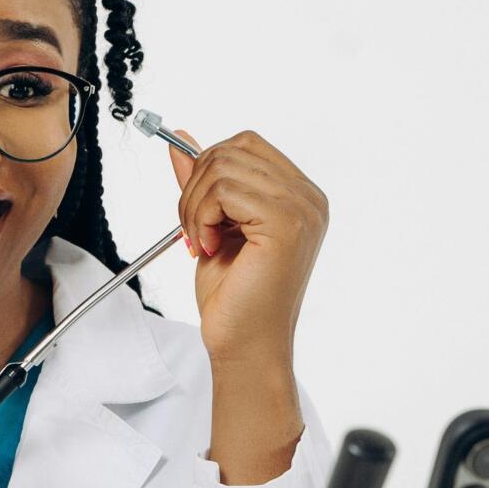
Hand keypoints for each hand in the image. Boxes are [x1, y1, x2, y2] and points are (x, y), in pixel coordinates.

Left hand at [164, 128, 328, 374]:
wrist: (245, 345)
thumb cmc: (234, 297)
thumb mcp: (210, 226)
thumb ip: (202, 184)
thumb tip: (180, 142)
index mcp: (298, 195)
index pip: (246, 144)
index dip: (208, 167)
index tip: (197, 210)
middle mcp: (308, 198)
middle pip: (234, 148)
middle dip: (196, 186)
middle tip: (193, 229)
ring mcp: (301, 208)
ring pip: (224, 166)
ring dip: (195, 205)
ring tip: (201, 241)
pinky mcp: (285, 223)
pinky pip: (224, 190)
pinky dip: (202, 217)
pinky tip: (209, 248)